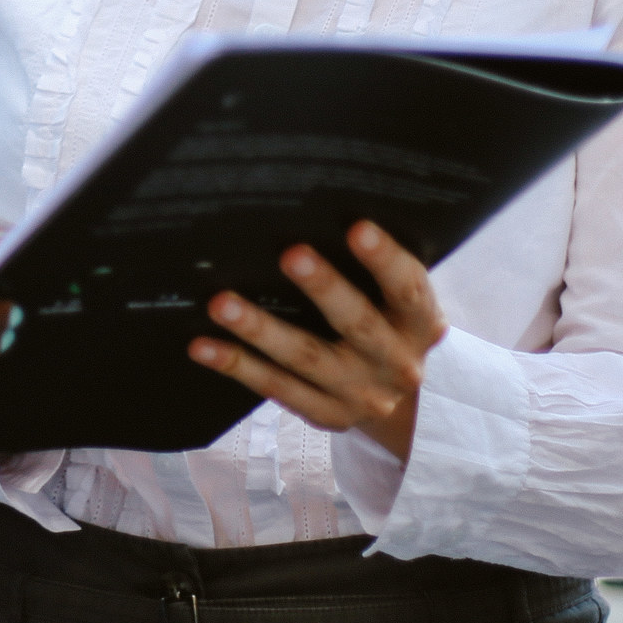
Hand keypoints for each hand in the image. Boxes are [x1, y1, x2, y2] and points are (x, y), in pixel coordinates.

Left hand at [188, 221, 446, 461]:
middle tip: (291, 254)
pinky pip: (276, 388)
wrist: (411, 407)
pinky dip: (238, 365)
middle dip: (324, 288)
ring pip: (306, 359)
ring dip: (261, 330)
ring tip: (221, 303)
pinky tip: (201, 346)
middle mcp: (397, 363)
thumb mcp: (403, 302)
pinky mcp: (328, 414)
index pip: (408, 288)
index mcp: (421, 324)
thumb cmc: (391, 324)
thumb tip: (318, 207)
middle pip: (357, 324)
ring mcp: (361, 394)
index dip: (386, 259)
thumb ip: (376, 269)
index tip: (358, 227)